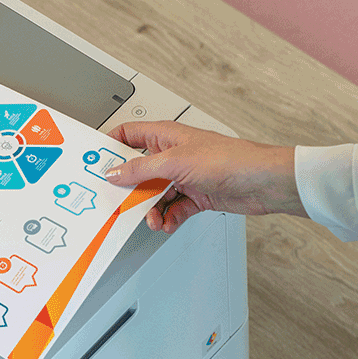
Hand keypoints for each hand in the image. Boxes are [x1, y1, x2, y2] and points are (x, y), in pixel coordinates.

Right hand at [106, 120, 306, 233]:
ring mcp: (184, 177)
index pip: (128, 135)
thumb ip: (140, 169)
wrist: (262, 182)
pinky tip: (169, 223)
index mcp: (165, 136)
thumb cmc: (229, 159)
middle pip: (138, 171)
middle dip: (130, 189)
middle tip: (120, 202)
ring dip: (151, 210)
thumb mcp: (174, 163)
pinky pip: (172, 209)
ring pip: (154, 195)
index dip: (110, 147)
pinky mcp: (195, 196)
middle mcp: (173, 155)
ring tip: (153, 219)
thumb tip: (114, 172)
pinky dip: (169, 218)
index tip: (95, 164)